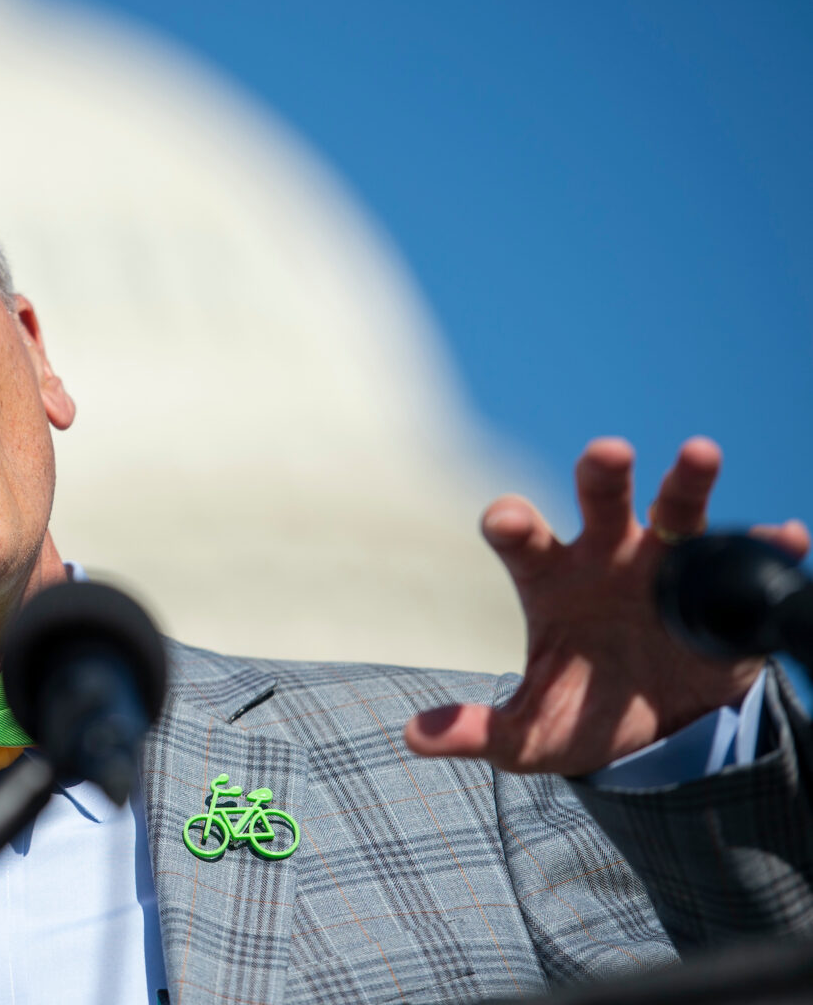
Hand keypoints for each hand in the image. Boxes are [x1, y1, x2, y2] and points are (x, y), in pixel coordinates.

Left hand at [405, 436, 808, 775]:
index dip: (512, 525)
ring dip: (689, 481)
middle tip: (607, 453)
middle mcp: (607, 556)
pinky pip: (749, 560)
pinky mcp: (725, 590)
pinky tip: (786, 536)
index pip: (522, 540)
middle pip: (601, 501)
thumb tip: (412, 735)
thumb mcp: (530, 734)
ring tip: (699, 453)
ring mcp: (669, 565)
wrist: (658, 730)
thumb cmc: (581, 711)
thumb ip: (476, 731)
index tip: (507, 520)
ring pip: (678, 511)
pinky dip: (768, 546)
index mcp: (550, 580)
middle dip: (602, 475)